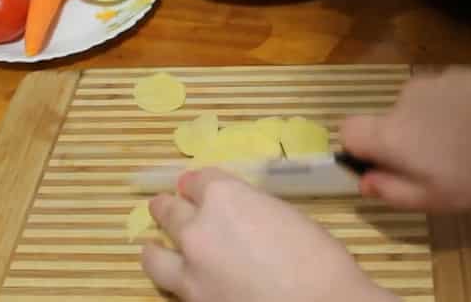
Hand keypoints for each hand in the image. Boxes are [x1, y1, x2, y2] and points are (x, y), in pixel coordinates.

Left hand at [141, 168, 397, 301]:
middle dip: (170, 207)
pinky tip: (176, 279)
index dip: (199, 183)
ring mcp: (189, 268)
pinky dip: (170, 279)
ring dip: (155, 245)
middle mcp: (198, 227)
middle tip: (166, 206)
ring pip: (155, 252)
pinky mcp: (189, 300)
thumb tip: (245, 221)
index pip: (199, 180)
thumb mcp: (288, 218)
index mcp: (225, 196)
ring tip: (152, 245)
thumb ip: (255, 213)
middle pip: (171, 210)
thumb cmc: (319, 257)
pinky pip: (168, 286)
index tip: (198, 186)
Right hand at [341, 63, 470, 211]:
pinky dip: (455, 117)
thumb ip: (395, 192)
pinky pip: (443, 101)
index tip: (385, 172)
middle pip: (386, 124)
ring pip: (417, 113)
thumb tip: (365, 182)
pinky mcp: (462, 74)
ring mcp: (434, 82)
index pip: (347, 131)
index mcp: (391, 132)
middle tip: (441, 172)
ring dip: (432, 133)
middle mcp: (404, 100)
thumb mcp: (440, 198)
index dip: (357, 152)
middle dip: (403, 148)